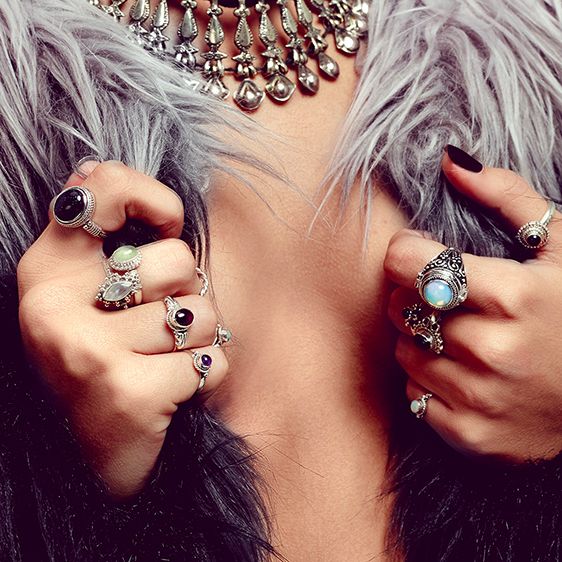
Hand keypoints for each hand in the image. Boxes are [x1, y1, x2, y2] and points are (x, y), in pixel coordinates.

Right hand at [17, 161, 227, 497]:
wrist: (88, 457)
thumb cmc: (107, 361)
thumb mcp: (89, 297)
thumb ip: (100, 240)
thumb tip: (95, 169)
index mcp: (47, 269)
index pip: (100, 185)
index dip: (153, 197)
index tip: (168, 225)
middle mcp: (54, 304)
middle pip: (177, 260)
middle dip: (184, 297)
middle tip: (152, 331)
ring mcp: (87, 350)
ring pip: (200, 314)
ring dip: (196, 343)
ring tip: (158, 364)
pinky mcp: (125, 392)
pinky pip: (211, 362)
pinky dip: (205, 378)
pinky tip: (171, 395)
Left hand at [384, 147, 561, 461]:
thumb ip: (506, 196)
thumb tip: (450, 159)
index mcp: (514, 295)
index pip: (409, 264)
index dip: (404, 253)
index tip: (416, 253)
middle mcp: (493, 349)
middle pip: (402, 307)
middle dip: (412, 295)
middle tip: (443, 295)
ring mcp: (481, 398)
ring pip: (405, 351)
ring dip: (418, 336)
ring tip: (458, 332)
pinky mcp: (472, 435)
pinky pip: (414, 393)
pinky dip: (427, 378)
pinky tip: (462, 371)